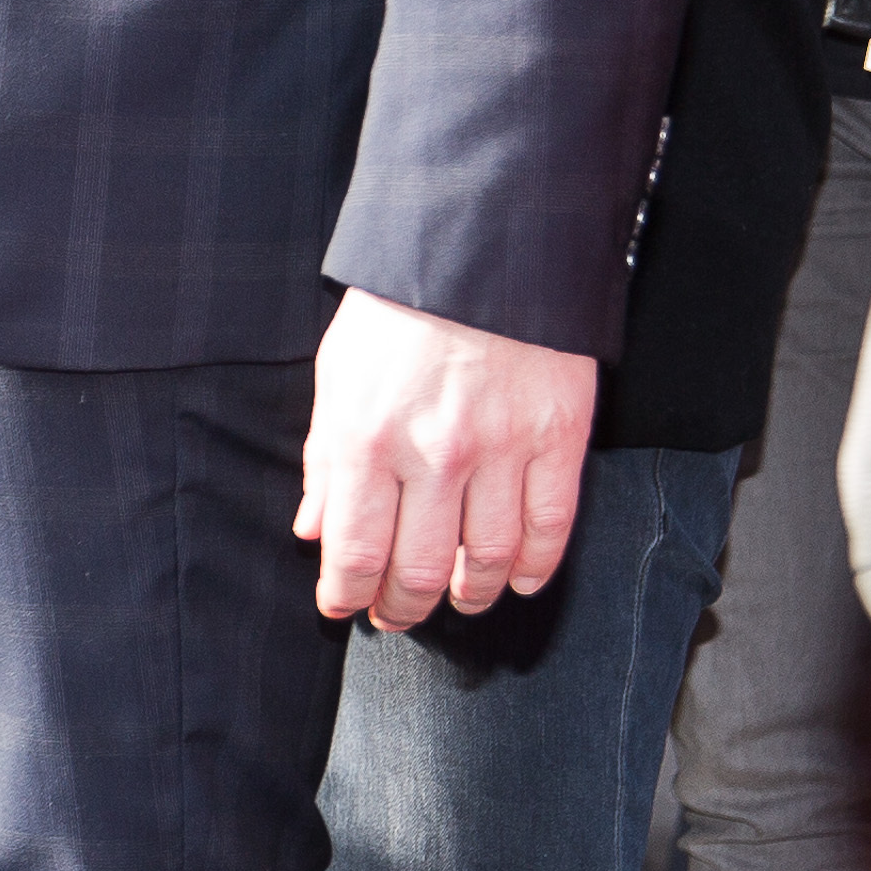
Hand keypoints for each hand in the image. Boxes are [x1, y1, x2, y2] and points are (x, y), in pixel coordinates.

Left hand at [297, 288, 598, 627]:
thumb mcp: (336, 379)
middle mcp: (433, 454)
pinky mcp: (557, 438)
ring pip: (487, 558)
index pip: (356, 550)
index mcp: (367, 440)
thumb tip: (313, 530)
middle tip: (397, 616)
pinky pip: (550, 525)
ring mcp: (501, 450)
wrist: (481, 254)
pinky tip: (520, 581)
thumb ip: (325, 460)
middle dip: (403, 606)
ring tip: (456, 601)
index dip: (347, 593)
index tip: (344, 607)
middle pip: (420, 567)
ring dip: (469, 595)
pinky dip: (535, 566)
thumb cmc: (397, 317)